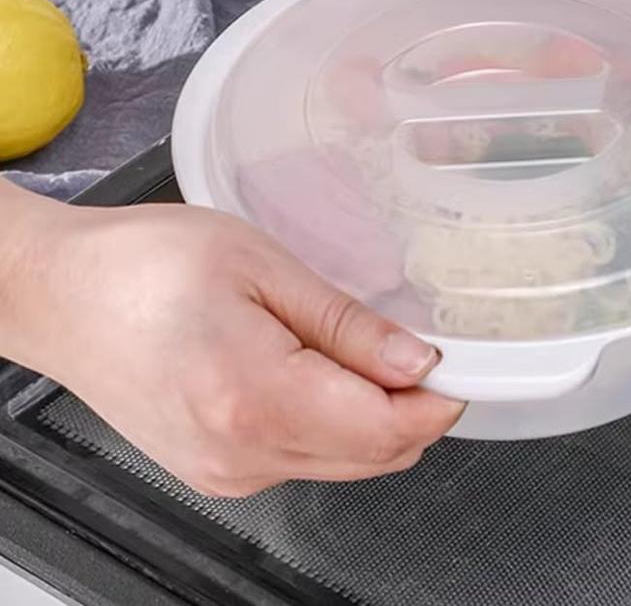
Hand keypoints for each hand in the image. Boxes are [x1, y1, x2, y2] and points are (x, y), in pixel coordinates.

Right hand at [3, 185, 463, 496]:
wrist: (59, 294)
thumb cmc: (145, 263)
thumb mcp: (261, 267)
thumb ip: (347, 325)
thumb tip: (419, 361)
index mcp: (257, 400)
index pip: (388, 430)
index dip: (441, 399)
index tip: (466, 361)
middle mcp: (242, 455)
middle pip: (375, 456)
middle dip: (417, 408)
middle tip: (425, 345)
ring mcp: (227, 472)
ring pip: (345, 463)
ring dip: (378, 417)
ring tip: (369, 349)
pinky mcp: (217, 469)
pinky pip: (305, 459)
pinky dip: (336, 424)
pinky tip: (324, 372)